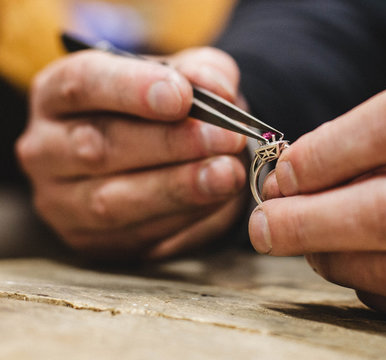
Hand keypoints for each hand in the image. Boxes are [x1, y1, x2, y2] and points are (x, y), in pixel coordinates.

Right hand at [17, 47, 247, 259]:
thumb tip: (218, 91)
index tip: (182, 96)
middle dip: (169, 143)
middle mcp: (47, 149)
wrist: (161, 158)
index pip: (82, 84)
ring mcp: (62, 201)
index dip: (131, 89)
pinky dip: (183, 219)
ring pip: (112, 202)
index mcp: (58, 95)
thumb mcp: (185, 78)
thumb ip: (203, 74)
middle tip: (224, 138)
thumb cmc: (166, 110)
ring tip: (227, 174)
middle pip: (98, 146)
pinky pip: (136, 236)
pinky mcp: (89, 240)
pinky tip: (218, 201)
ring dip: (177, 188)